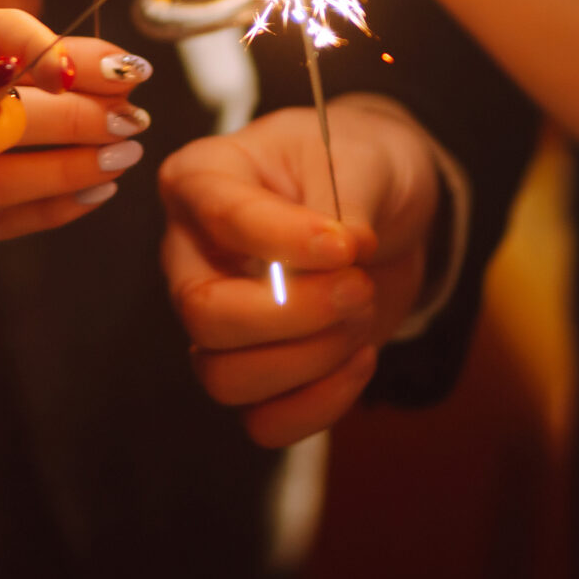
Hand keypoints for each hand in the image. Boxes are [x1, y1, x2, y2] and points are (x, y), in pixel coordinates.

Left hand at [0, 9, 140, 256]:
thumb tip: (3, 82)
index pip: (10, 41)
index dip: (62, 55)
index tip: (109, 71)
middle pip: (21, 111)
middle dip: (77, 117)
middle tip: (129, 128)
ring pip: (4, 171)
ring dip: (45, 170)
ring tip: (107, 165)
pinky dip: (22, 217)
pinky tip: (80, 201)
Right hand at [159, 95, 443, 446]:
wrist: (387, 209)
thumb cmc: (358, 163)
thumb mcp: (362, 157)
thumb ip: (347, 199)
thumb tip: (343, 250)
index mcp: (201, 180)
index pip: (221, 220)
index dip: (286, 242)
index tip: (348, 245)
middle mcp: (191, 254)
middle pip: (204, 314)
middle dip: (293, 314)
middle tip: (357, 286)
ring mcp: (217, 319)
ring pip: (225, 377)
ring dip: (311, 359)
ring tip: (361, 312)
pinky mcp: (254, 368)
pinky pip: (262, 421)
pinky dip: (319, 404)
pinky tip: (360, 359)